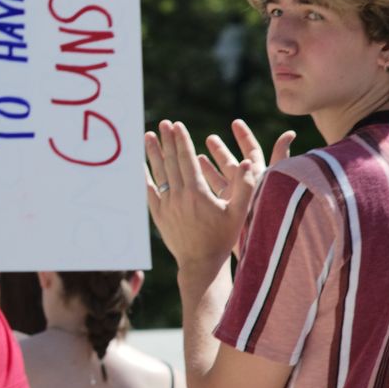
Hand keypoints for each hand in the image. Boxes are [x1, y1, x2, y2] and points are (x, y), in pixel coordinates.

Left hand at [145, 119, 293, 276]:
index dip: (181, 140)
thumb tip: (248, 161)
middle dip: (167, 141)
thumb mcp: (239, 212)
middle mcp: (179, 197)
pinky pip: (148, 190)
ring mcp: (166, 205)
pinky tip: (139, 164)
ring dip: (153, 153)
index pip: (187, 159)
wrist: (202, 263)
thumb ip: (245, 186)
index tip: (176, 125)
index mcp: (198, 193)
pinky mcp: (158, 215)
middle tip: (163, 124)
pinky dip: (143, 176)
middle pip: (171, 162)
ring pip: (158, 174)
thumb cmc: (223, 238)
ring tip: (147, 136)